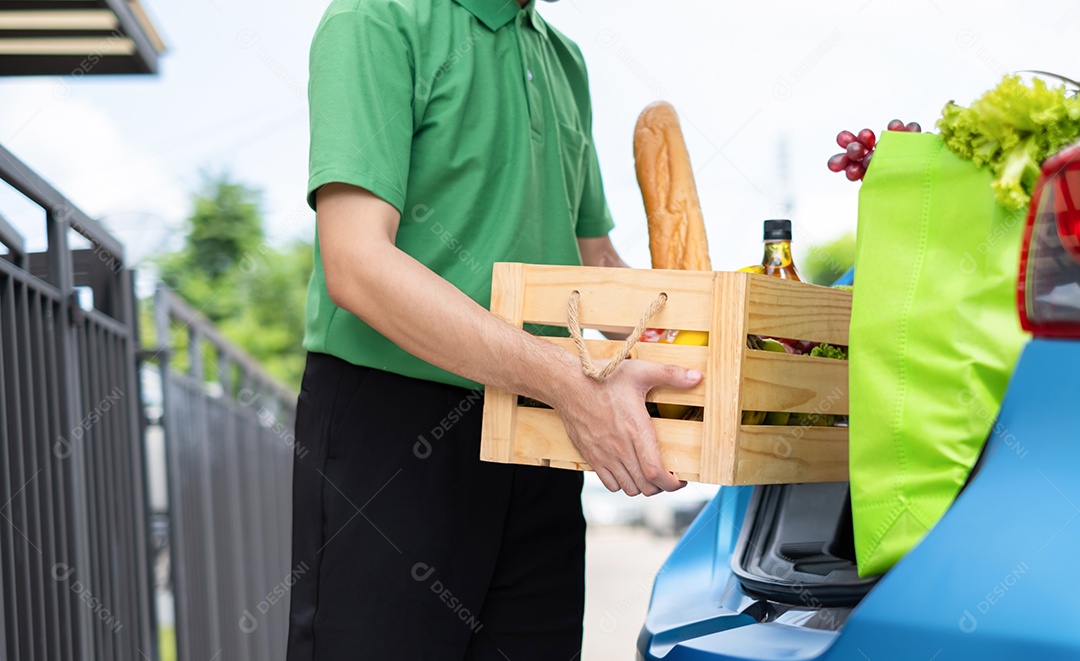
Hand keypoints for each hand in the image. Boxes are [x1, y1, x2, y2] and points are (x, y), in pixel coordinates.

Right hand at [554, 360, 701, 495]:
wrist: (567, 384)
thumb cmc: (603, 377)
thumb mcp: (640, 371)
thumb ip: (671, 374)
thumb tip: (698, 377)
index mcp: (636, 429)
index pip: (655, 471)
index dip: (672, 483)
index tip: (681, 480)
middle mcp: (620, 447)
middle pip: (646, 486)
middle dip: (662, 486)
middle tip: (668, 475)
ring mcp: (604, 455)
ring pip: (629, 488)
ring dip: (642, 486)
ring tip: (648, 473)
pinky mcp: (591, 457)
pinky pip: (609, 484)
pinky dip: (622, 483)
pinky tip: (627, 470)